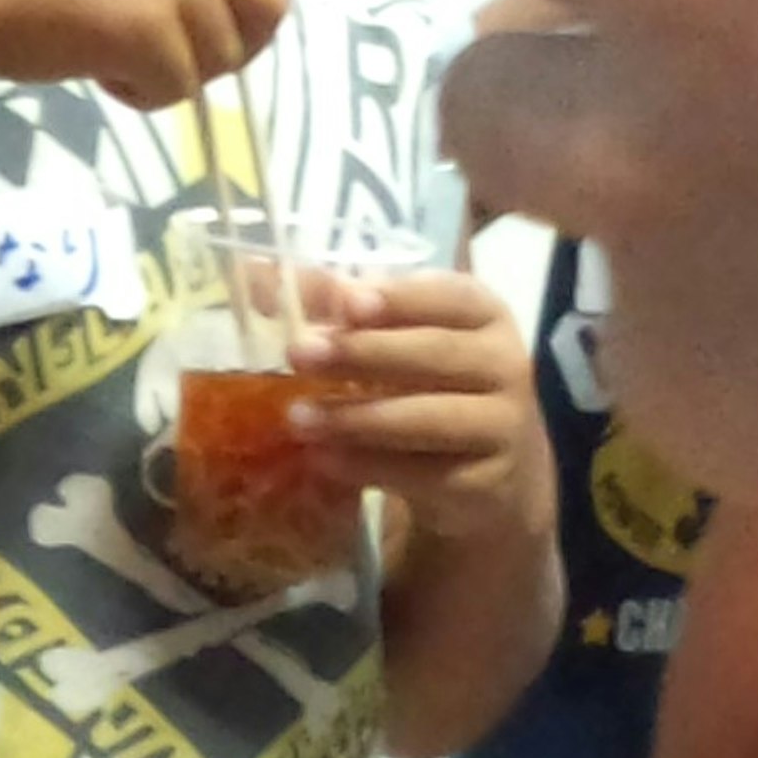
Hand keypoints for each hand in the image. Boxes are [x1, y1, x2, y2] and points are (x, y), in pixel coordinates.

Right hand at [0, 0, 292, 109]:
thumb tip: (240, 6)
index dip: (250, 2)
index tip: (211, 30)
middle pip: (269, 5)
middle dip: (228, 48)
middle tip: (175, 63)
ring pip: (223, 57)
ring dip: (173, 75)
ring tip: (113, 57)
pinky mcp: (148, 25)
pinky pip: (179, 90)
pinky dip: (141, 98)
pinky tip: (98, 73)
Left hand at [284, 263, 552, 553]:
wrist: (492, 478)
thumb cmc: (434, 392)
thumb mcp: (400, 344)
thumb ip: (339, 309)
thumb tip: (254, 273)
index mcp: (484, 315)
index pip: (447, 296)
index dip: (398, 299)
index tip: (346, 302)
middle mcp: (503, 363)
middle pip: (433, 353)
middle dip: (363, 353)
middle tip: (299, 354)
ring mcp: (499, 425)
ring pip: (426, 417)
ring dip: (356, 418)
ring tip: (296, 418)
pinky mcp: (484, 484)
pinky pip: (421, 474)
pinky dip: (368, 467)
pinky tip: (323, 461)